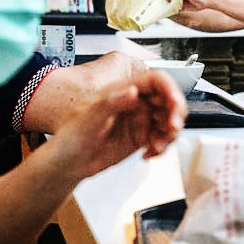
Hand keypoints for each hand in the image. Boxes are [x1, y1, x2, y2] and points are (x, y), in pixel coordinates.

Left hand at [50, 70, 186, 177]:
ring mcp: (138, 120)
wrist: (68, 162)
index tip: (175, 104)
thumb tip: (131, 91)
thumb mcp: (90, 118)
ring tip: (156, 147)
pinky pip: (161, 139)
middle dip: (174, 116)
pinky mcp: (140, 137)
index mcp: (122, 89)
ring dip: (169, 135)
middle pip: (167, 101)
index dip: (170, 89)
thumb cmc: (71, 136)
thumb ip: (111, 102)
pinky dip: (161, 147)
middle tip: (171, 130)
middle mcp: (133, 103)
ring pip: (167, 121)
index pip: (155, 81)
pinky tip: (149, 154)